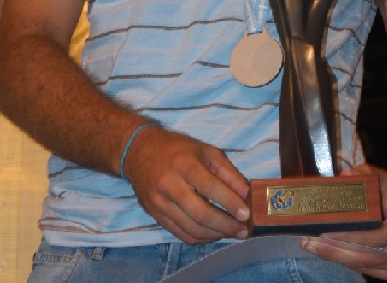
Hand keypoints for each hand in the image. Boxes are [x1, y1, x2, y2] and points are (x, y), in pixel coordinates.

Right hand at [122, 125, 251, 244]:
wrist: (138, 152)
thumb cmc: (177, 149)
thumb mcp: (206, 150)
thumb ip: (228, 172)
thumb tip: (247, 194)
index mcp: (183, 164)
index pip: (210, 187)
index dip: (230, 203)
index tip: (247, 214)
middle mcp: (169, 185)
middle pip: (200, 214)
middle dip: (225, 225)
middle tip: (243, 230)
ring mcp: (159, 203)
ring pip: (191, 229)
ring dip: (216, 235)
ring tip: (233, 233)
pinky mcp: (155, 216)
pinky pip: (181, 234)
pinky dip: (201, 238)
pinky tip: (214, 233)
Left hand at [300, 164, 386, 281]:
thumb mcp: (385, 179)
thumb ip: (368, 173)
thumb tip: (345, 176)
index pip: (374, 237)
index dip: (349, 237)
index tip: (325, 233)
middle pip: (366, 256)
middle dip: (336, 251)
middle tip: (310, 243)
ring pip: (364, 265)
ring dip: (337, 258)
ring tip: (313, 247)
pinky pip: (368, 271)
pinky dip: (348, 263)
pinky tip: (330, 253)